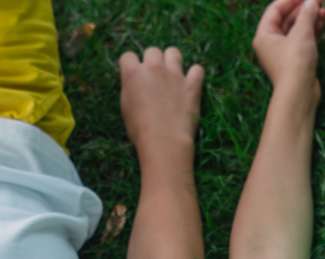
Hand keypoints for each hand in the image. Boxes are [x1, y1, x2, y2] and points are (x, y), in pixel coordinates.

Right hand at [120, 46, 205, 167]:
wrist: (164, 141)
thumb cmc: (140, 130)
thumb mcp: (126, 108)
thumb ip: (130, 88)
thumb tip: (135, 82)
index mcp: (133, 73)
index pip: (128, 56)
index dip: (130, 66)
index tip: (134, 75)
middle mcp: (154, 68)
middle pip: (152, 51)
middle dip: (152, 61)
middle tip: (154, 78)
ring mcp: (175, 74)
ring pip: (173, 52)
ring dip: (172, 60)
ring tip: (172, 74)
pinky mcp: (192, 84)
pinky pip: (198, 69)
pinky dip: (195, 75)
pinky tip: (191, 83)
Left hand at [254, 0, 323, 94]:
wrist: (299, 93)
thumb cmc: (295, 61)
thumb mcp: (301, 33)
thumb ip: (307, 14)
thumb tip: (312, 1)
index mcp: (264, 35)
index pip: (275, 10)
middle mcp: (270, 44)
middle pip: (286, 19)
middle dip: (303, 8)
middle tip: (318, 0)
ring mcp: (283, 53)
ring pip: (296, 29)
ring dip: (309, 18)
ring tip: (323, 10)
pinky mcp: (295, 61)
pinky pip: (302, 40)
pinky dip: (311, 31)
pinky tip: (322, 22)